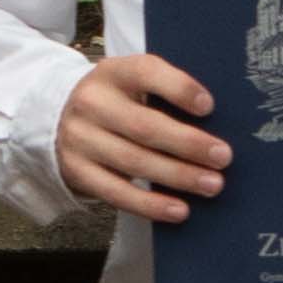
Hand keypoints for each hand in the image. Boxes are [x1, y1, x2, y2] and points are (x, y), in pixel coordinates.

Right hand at [55, 52, 230, 219]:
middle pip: (144, 126)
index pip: (146, 72)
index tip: (208, 106)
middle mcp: (92, 103)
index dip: (178, 88)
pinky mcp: (77, 172)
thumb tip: (219, 123)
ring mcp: (80, 139)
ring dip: (178, 176)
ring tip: (211, 184)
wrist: (60, 120)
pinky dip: (151, 205)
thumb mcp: (133, 85)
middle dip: (188, 143)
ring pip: (134, 162)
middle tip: (222, 157)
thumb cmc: (117, 103)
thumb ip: (165, 95)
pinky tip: (179, 210)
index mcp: (113, 72)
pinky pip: (117, 193)